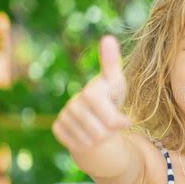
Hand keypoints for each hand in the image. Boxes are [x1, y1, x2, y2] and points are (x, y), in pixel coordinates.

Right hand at [52, 35, 131, 153]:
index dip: (118, 122)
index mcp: (90, 93)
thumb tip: (108, 37)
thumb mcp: (117, 82)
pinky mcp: (57, 129)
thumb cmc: (110, 96)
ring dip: (100, 139)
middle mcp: (73, 104)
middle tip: (110, 124)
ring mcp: (64, 117)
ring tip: (100, 127)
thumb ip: (113, 63)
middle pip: (100, 134)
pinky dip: (86, 144)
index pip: (109, 120)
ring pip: (89, 142)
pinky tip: (88, 132)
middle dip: (110, 132)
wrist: (95, 114)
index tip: (127, 122)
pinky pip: (77, 146)